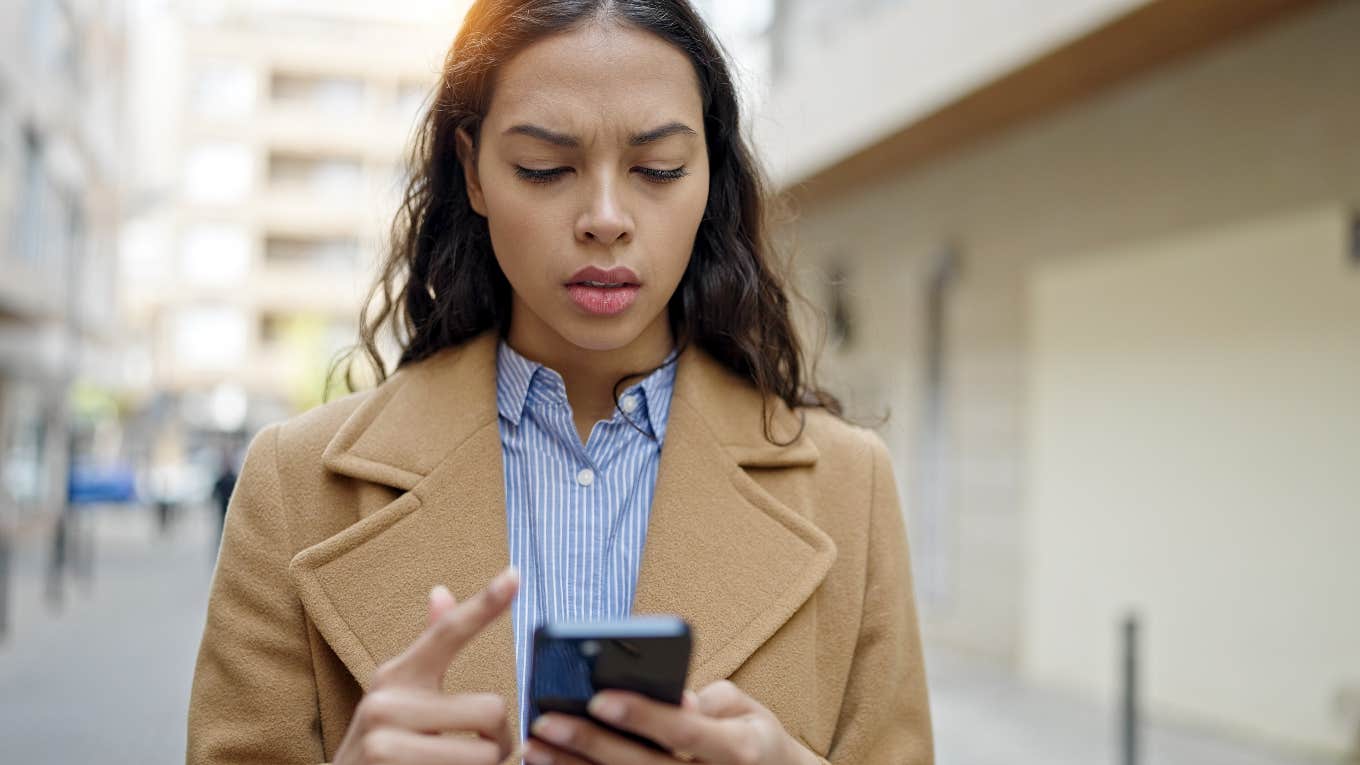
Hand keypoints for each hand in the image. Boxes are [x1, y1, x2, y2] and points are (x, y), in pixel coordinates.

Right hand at [333, 567, 519, 764]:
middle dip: (497, 740)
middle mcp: (386, 702)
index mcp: (397, 675)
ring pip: (485, 754)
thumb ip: (428, 651)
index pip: (447, 632)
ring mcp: (385, 742)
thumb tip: (441, 591)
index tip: (515, 574)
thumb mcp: (396, 696)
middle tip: (481, 751)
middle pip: (491, 710)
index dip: (485, 605)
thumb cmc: (381, 747)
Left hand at [523, 679, 818, 764]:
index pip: (684, 731)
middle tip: (545, 721)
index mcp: (740, 750)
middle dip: (591, 744)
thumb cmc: (755, 740)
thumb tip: (667, 700)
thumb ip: (707, 702)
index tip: (598, 697)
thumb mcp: (749, 712)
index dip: (642, 715)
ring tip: (534, 748)